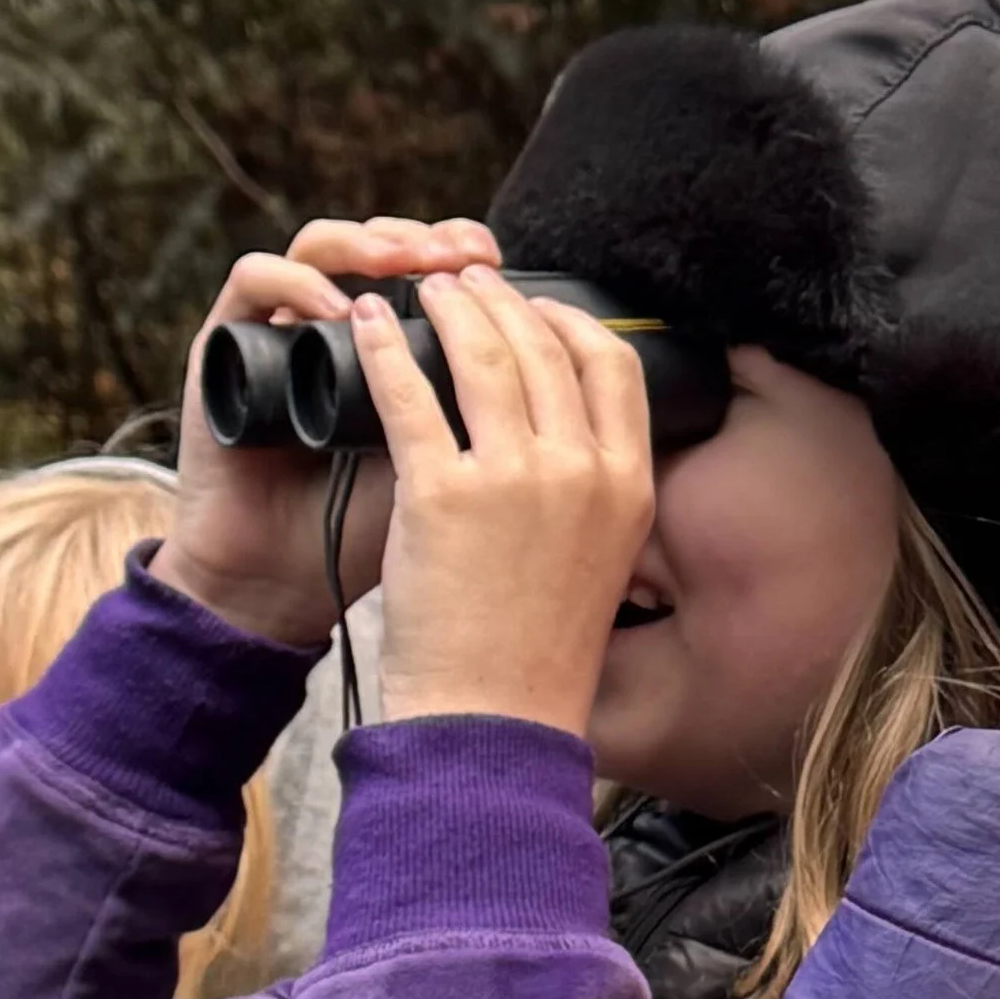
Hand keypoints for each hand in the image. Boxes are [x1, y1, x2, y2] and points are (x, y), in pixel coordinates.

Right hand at [149, 217, 500, 645]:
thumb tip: (567, 380)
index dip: (473, 259)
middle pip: (387, 244)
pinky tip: (341, 308)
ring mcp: (283, 329)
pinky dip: (298, 282)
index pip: (432, 269)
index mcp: (398, 347)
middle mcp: (340, 326)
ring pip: (324, 244)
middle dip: (435, 242)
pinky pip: (255, 280)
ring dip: (371, 243)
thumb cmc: (375, 536)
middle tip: (471, 257)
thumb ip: (496, 424)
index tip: (509, 265)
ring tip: (410, 266)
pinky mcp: (225, 343)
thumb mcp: (454, 478)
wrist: (287, 582)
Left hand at [357, 263, 652, 735]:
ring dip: (446, 307)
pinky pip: (407, 392)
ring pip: (479, 353)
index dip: (569, 319)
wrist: (493, 715)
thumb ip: (594, 494)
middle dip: (497, 299)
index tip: (536, 306)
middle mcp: (579, 473)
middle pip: (542, 345)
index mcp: (629, 487)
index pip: (614, 365)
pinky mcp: (442, 494)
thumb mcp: (601, 562)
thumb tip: (563, 432)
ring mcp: (512, 480)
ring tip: (420, 290)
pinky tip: (370, 326)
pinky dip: (386, 347)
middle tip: (464, 282)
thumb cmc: (537, 649)